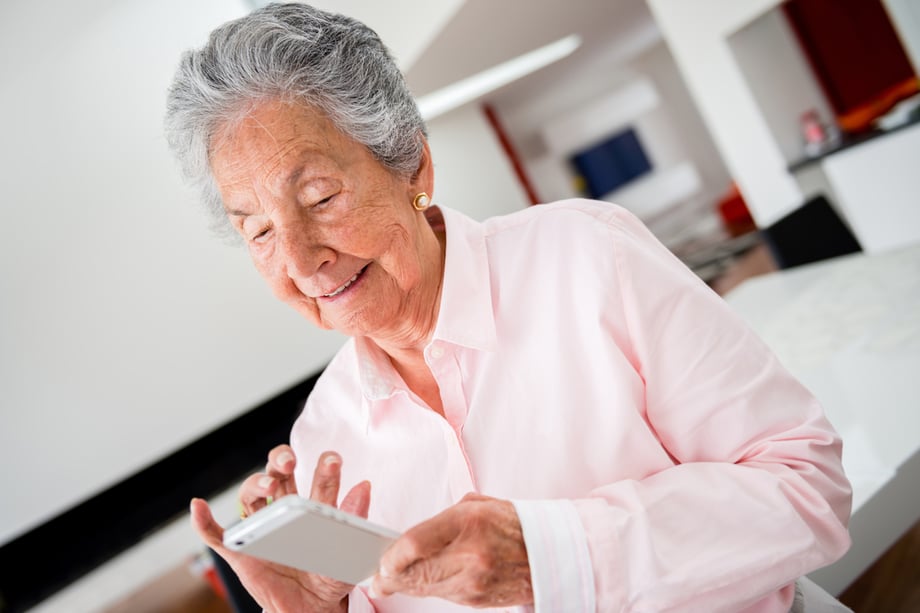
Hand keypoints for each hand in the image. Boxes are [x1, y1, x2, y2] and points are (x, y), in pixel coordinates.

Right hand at [190, 449, 370, 612]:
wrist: (310, 610)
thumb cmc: (329, 578)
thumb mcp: (347, 553)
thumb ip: (354, 520)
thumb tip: (364, 486)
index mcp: (313, 508)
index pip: (316, 479)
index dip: (323, 468)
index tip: (332, 460)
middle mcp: (284, 510)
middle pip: (278, 475)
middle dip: (281, 461)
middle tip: (289, 461)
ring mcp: (261, 528)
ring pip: (250, 496)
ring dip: (254, 484)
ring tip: (267, 486)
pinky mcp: (240, 550)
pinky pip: (216, 534)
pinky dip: (203, 520)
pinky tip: (198, 506)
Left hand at [372, 493, 532, 607]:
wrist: (548, 553)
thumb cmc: (513, 524)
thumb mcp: (478, 507)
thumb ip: (442, 521)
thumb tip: (412, 539)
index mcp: (470, 522)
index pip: (415, 544)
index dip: (391, 555)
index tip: (383, 557)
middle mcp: (470, 554)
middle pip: (414, 573)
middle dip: (390, 576)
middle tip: (378, 575)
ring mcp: (474, 581)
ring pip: (424, 588)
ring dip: (406, 584)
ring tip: (393, 578)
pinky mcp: (476, 600)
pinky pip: (441, 596)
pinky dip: (428, 589)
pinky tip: (422, 581)